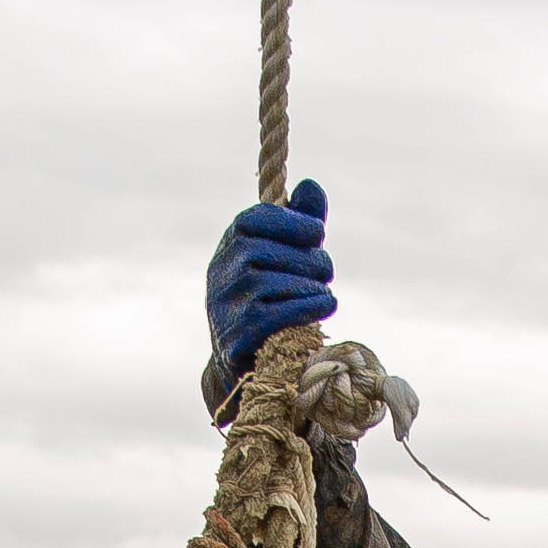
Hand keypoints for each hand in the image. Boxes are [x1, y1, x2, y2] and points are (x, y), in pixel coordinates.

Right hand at [207, 180, 335, 377]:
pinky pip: (279, 314)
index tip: (317, 233)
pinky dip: (309, 307)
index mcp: (230, 246)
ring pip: (275, 282)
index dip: (291, 221)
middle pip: (266, 251)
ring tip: (324, 294)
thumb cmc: (274, 300)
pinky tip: (325, 306)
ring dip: (312, 287)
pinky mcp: (238, 336)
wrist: (249, 362)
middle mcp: (220, 272)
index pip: (253, 219)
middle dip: (309, 259)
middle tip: (327, 271)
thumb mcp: (285, 257)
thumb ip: (300, 221)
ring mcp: (225, 305)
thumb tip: (311, 186)